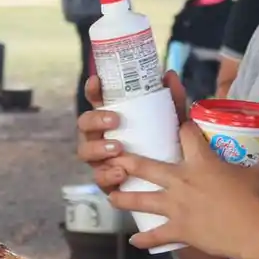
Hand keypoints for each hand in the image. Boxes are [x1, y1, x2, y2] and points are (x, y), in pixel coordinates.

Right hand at [76, 71, 189, 190]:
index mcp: (111, 118)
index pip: (95, 100)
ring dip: (98, 148)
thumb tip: (170, 74)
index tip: (97, 81)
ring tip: (117, 148)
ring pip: (85, 151)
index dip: (92, 90)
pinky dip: (107, 175)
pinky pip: (98, 178)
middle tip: (115, 120)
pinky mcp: (106, 181)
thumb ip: (171, 100)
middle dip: (95, 120)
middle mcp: (100, 136)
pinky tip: (120, 173)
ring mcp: (100, 159)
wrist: (174, 184)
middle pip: (84, 124)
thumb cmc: (166, 146)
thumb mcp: (171, 122)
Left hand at [105, 122, 258, 257]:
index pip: (184, 133)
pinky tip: (133, 240)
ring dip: (123, 199)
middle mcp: (181, 180)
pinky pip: (156, 235)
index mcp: (200, 160)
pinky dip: (144, 239)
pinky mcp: (179, 229)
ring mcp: (176, 206)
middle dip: (126, 161)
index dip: (181, 126)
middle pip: (144, 166)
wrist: (255, 229)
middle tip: (112, 158)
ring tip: (111, 197)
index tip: (178, 124)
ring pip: (140, 201)